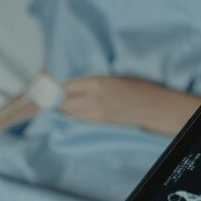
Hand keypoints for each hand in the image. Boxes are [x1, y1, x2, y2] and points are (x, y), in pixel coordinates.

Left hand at [61, 76, 200, 135]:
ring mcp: (95, 113)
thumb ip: (92, 82)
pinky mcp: (100, 122)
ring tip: (60, 102)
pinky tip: (73, 110)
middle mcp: (92, 98)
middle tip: (50, 95)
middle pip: (62, 101)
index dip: (54, 85)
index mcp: (96, 82)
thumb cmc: (139, 87)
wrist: (154, 106)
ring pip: (68, 111)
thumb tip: (73, 85)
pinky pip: (78, 118)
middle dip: (55, 98)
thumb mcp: (113, 77)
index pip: (65, 85)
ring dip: (62, 106)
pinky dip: (72, 114)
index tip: (46, 83)